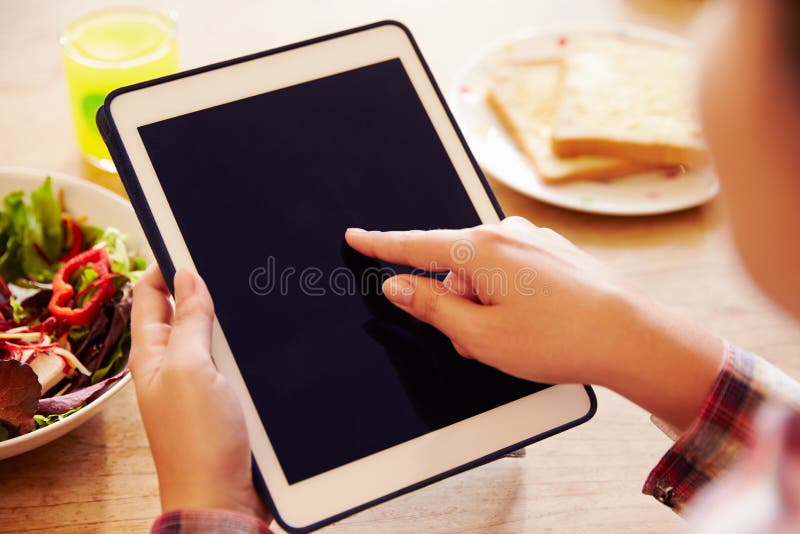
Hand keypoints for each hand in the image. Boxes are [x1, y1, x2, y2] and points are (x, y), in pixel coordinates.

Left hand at [129, 266, 269, 520]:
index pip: (152, 296)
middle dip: (204, 285)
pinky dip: (246, 343)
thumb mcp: (190, 369)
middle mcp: (174, 365)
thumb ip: (189, 322)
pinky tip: (266, 332)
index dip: (168, 266)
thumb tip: (188, 277)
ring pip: (214, 334)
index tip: (191, 239)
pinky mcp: (228, 397)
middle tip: (232, 258)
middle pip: (184, 311)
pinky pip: (234, 359)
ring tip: (253, 288)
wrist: (224, 497)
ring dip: (230, 315)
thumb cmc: (199, 441)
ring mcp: (202, 382)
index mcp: (152, 355)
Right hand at [346, 217, 723, 429]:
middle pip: (453, 269)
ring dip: (484, 306)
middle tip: (480, 340)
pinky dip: (508, 299)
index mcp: (482, 250)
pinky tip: (534, 324)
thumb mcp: (480, 334)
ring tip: (516, 339)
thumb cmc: (560, 337)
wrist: (631, 337)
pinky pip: (511, 273)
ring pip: (484, 275)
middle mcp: (506, 234)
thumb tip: (398, 287)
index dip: (381, 246)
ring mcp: (533, 240)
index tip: (356, 237)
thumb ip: (431, 306)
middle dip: (455, 304)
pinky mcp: (551, 252)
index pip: (415, 246)